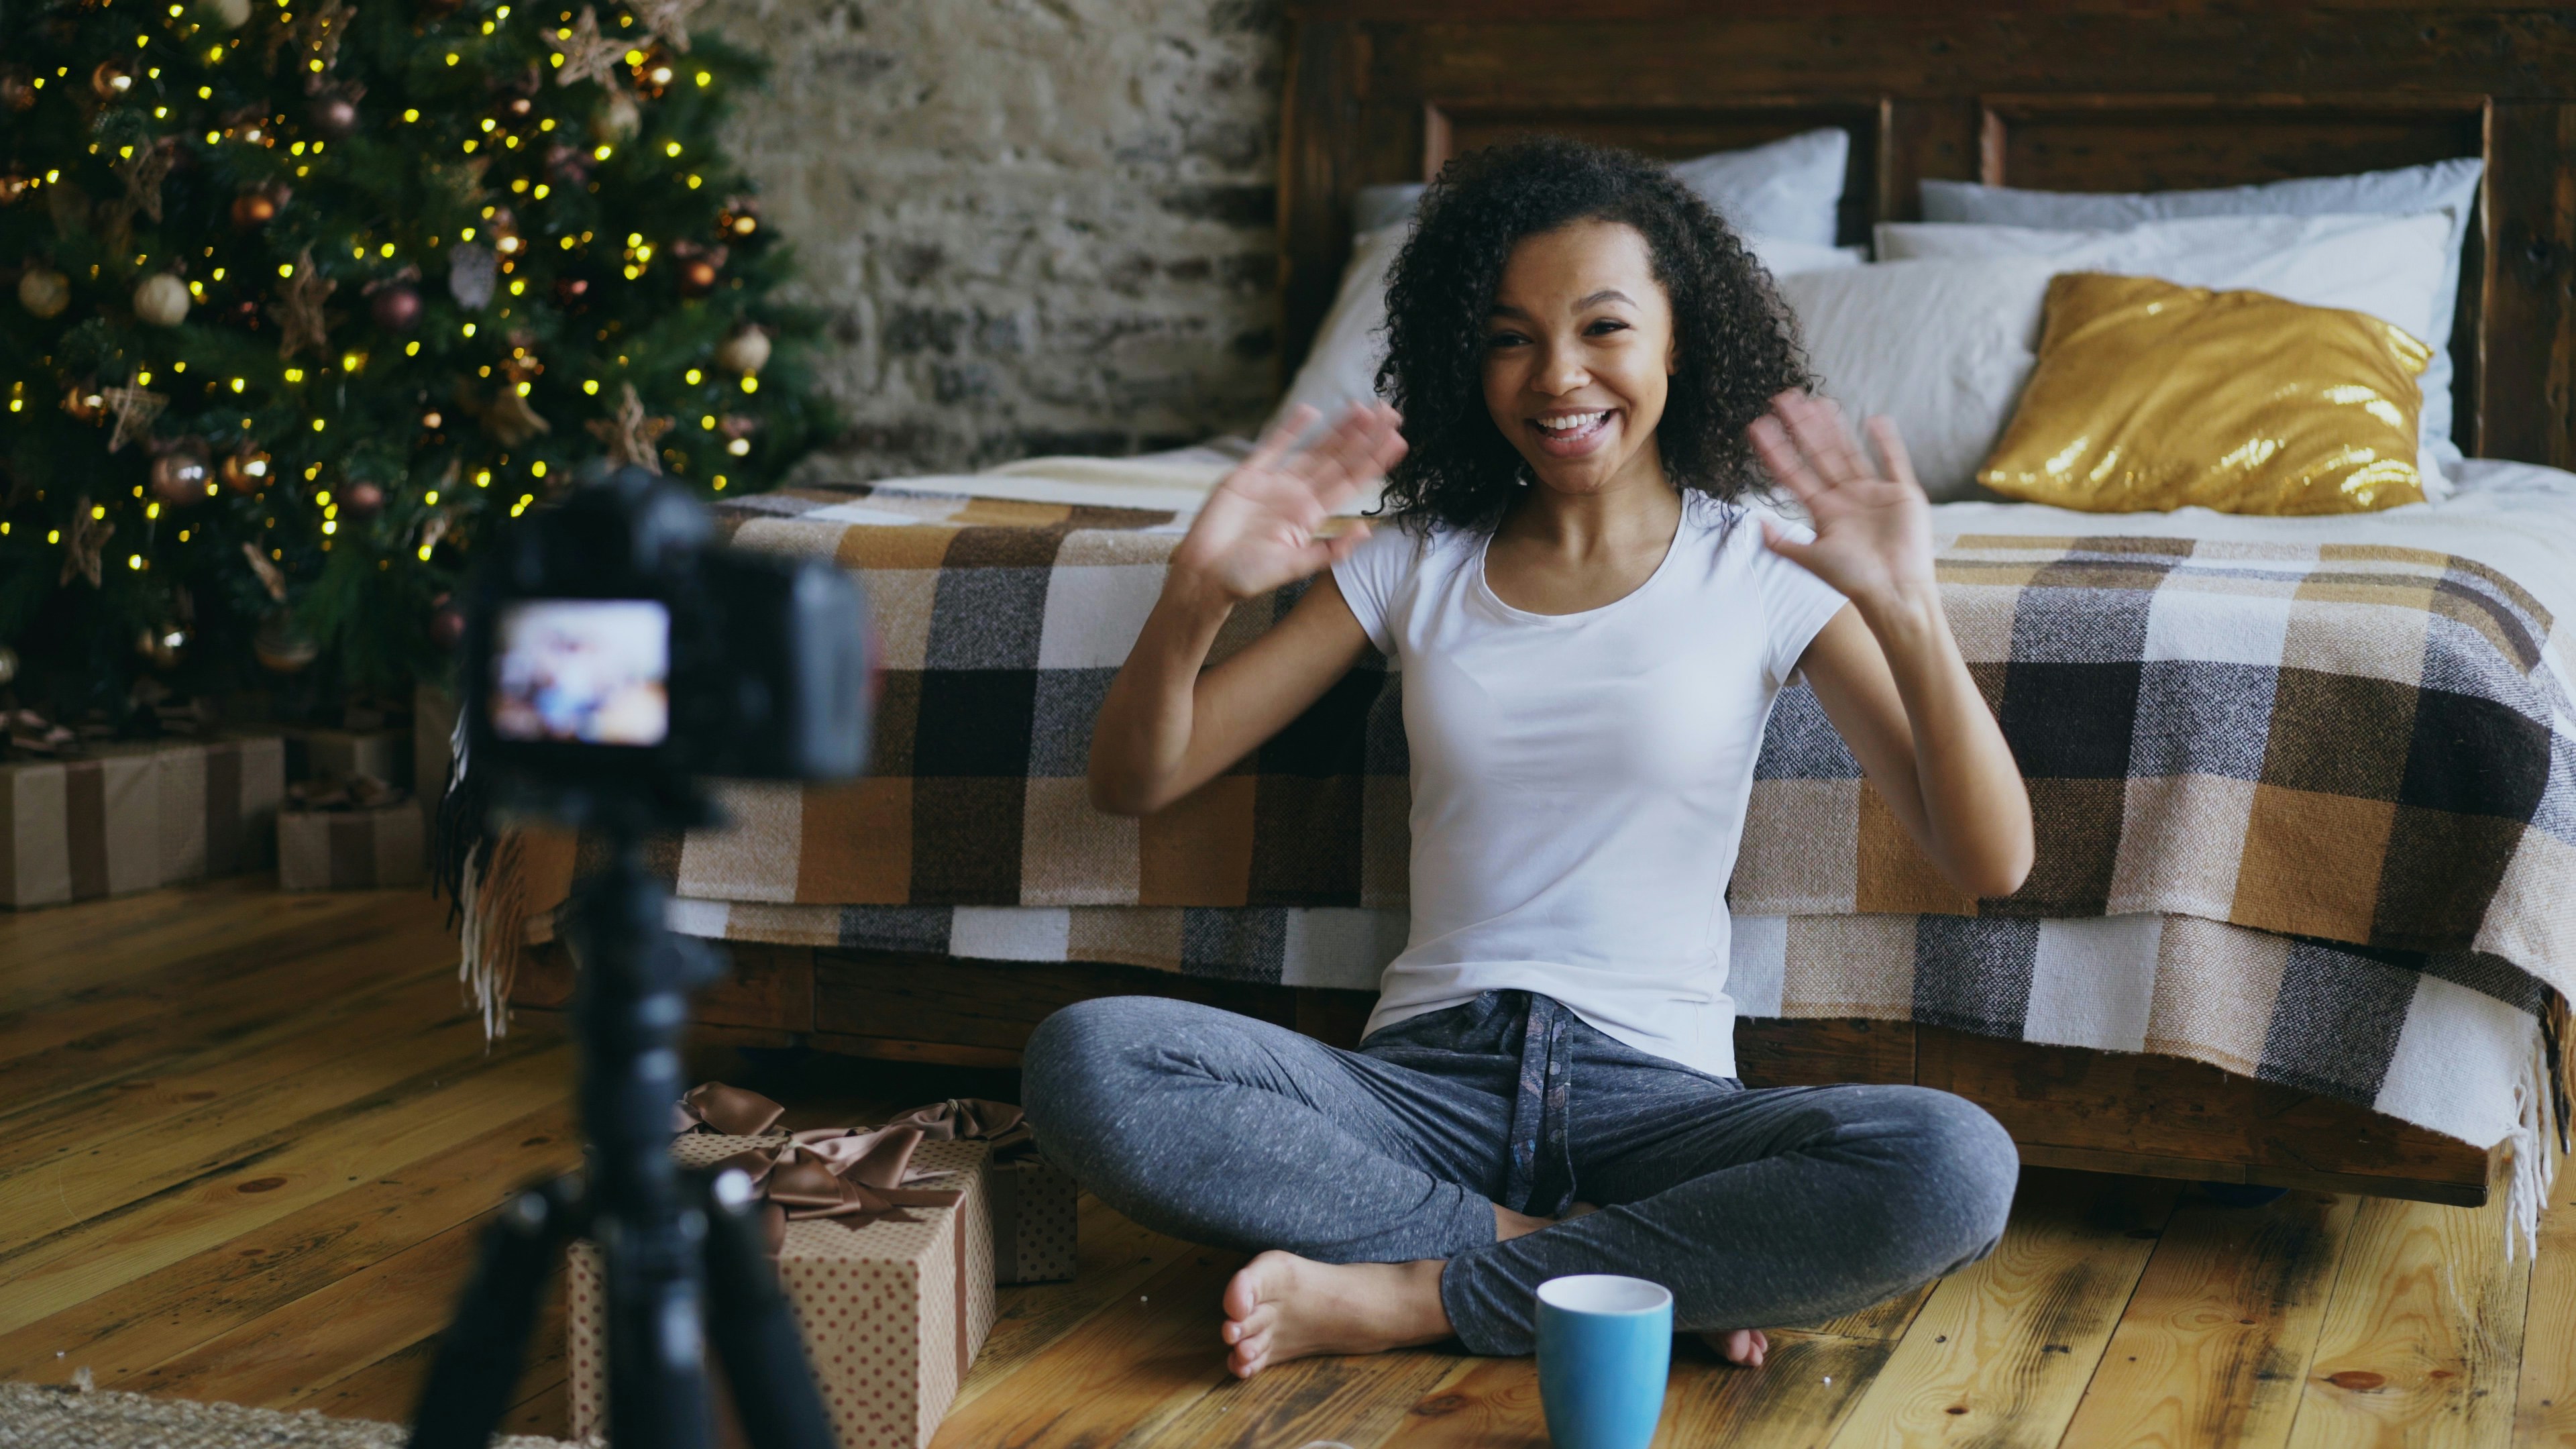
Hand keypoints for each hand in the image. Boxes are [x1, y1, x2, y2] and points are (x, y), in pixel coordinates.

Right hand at [1171, 402, 1405, 603]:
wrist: (1204, 575)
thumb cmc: (1245, 577)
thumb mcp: (1293, 567)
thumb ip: (1329, 551)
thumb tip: (1367, 531)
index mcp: (1310, 516)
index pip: (1350, 482)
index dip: (1374, 461)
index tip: (1397, 441)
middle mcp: (1297, 496)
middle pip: (1338, 459)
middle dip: (1364, 437)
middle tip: (1390, 412)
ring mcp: (1273, 483)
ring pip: (1313, 449)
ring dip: (1337, 430)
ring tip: (1362, 409)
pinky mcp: (1246, 476)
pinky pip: (1272, 447)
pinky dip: (1289, 430)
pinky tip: (1309, 412)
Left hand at [1745, 391, 1935, 611]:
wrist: (1895, 592)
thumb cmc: (1854, 579)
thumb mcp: (1810, 559)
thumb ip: (1781, 542)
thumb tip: (1754, 521)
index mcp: (1824, 511)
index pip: (1794, 473)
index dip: (1777, 450)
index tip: (1760, 426)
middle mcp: (1846, 498)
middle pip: (1819, 454)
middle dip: (1801, 428)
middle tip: (1785, 398)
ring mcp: (1874, 493)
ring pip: (1850, 451)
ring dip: (1834, 428)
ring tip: (1819, 401)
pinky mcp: (1901, 493)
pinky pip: (1893, 460)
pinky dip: (1886, 442)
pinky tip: (1874, 420)